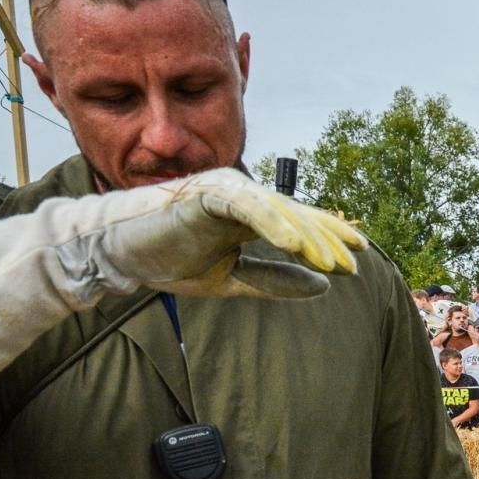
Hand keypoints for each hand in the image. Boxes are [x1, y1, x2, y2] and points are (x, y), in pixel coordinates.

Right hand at [0, 168, 364, 374]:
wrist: (119, 255)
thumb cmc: (171, 261)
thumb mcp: (232, 280)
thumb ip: (274, 281)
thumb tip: (323, 286)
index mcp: (252, 215)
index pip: (301, 222)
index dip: (330, 237)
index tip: (358, 258)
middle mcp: (244, 198)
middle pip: (297, 216)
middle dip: (326, 240)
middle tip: (351, 263)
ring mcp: (226, 192)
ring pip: (278, 210)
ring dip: (305, 234)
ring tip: (329, 260)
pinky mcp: (206, 194)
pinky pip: (247, 207)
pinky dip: (272, 223)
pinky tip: (293, 244)